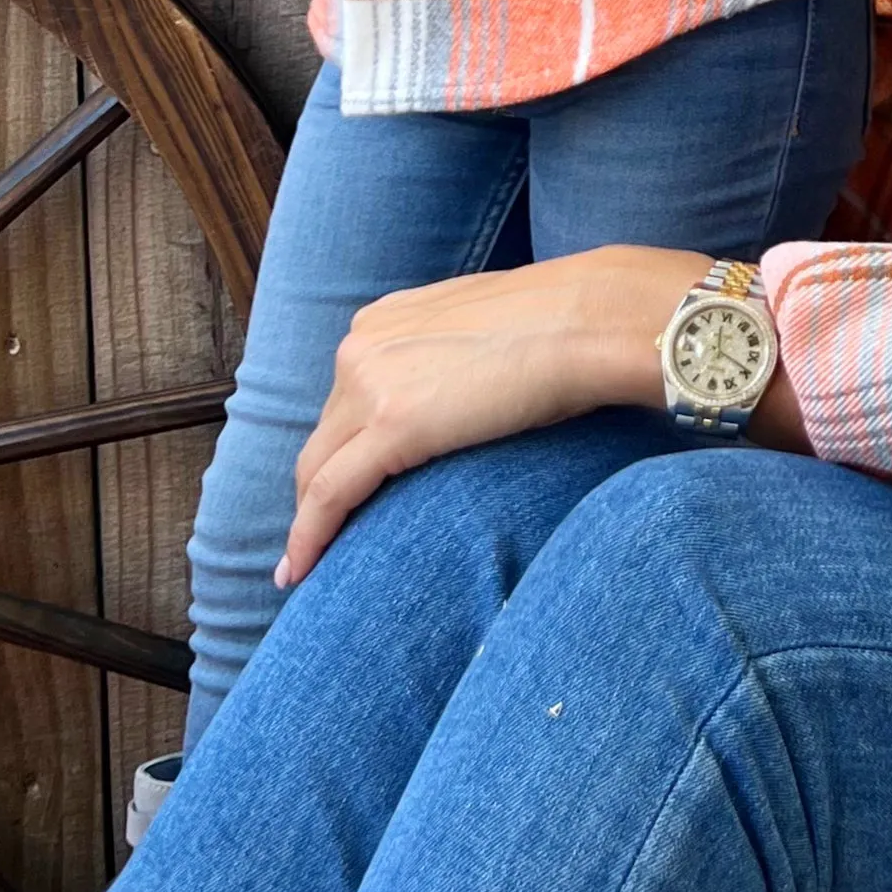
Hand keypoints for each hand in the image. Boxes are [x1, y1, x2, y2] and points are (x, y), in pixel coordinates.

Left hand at [280, 245, 703, 588]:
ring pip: (318, 467)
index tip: (336, 486)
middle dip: (319, 486)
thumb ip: (449, 358)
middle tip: (322, 538)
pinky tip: (299, 571)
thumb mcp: (483, 330)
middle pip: (326, 435)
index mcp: (384, 320)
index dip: (340, 447)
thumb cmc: (563, 326)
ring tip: (308, 564)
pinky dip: (309, 535)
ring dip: (312, 517)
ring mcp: (371, 384)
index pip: (345, 397)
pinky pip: (329, 494)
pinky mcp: (391, 427)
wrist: (593, 320)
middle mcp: (362, 346)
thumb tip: (457, 396)